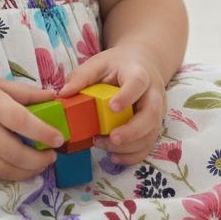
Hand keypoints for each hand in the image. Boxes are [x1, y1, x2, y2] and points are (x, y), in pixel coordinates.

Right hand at [0, 68, 61, 180]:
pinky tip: (20, 167)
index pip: (20, 121)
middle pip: (14, 153)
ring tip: (39, 164)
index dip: (42, 132)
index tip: (59, 138)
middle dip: (38, 160)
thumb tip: (53, 97)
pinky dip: (10, 173)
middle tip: (52, 156)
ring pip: (4, 169)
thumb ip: (25, 93)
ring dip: (27, 172)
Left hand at [59, 47, 166, 165]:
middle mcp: (153, 94)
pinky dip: (132, 155)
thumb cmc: (118, 65)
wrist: (143, 65)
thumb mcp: (99, 63)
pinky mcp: (154, 126)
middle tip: (112, 138)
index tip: (112, 107)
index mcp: (139, 73)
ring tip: (102, 144)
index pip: (137, 83)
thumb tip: (64, 94)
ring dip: (128, 146)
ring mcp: (157, 112)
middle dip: (132, 131)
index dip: (127, 96)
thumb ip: (83, 77)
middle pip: (151, 114)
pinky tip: (114, 156)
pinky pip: (148, 145)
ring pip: (150, 134)